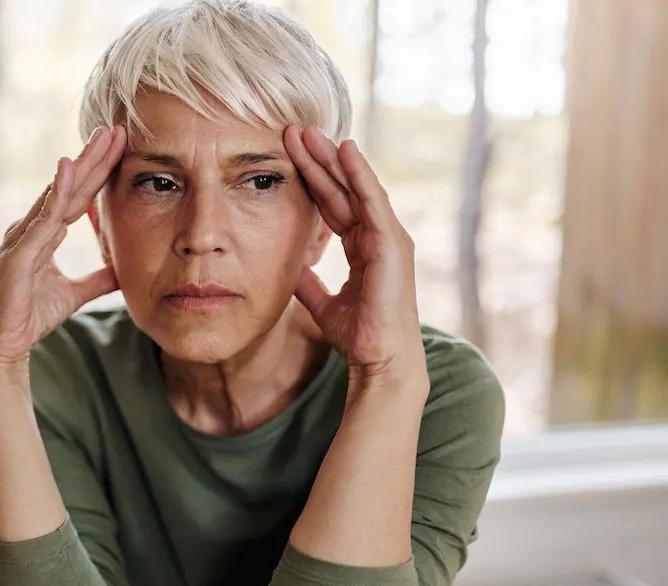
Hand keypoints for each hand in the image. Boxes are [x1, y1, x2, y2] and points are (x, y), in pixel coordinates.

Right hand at [0, 125, 126, 379]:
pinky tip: (67, 168)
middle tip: (116, 128)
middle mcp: (31, 228)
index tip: (120, 146)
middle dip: (93, 157)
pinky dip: (56, 193)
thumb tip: (123, 272)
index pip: (77, 196)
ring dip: (81, 165)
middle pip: (69, 186)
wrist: (0, 342)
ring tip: (101, 139)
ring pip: (58, 194)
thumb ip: (96, 281)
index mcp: (43, 233)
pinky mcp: (19, 252)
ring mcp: (23, 237)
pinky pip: (42, 217)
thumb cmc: (28, 316)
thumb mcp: (73, 295)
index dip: (98, 172)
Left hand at [284, 126, 426, 384]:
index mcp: (362, 246)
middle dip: (319, 158)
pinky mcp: (392, 243)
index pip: (333, 203)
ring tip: (311, 131)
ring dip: (334, 158)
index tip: (288, 153)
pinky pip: (373, 201)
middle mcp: (377, 236)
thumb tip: (290, 270)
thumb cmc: (359, 334)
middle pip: (343, 188)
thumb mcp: (322, 303)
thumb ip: (308, 283)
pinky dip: (360, 175)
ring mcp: (387, 237)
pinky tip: (346, 151)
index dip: (312, 178)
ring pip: (356, 188)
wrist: (380, 360)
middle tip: (295, 129)